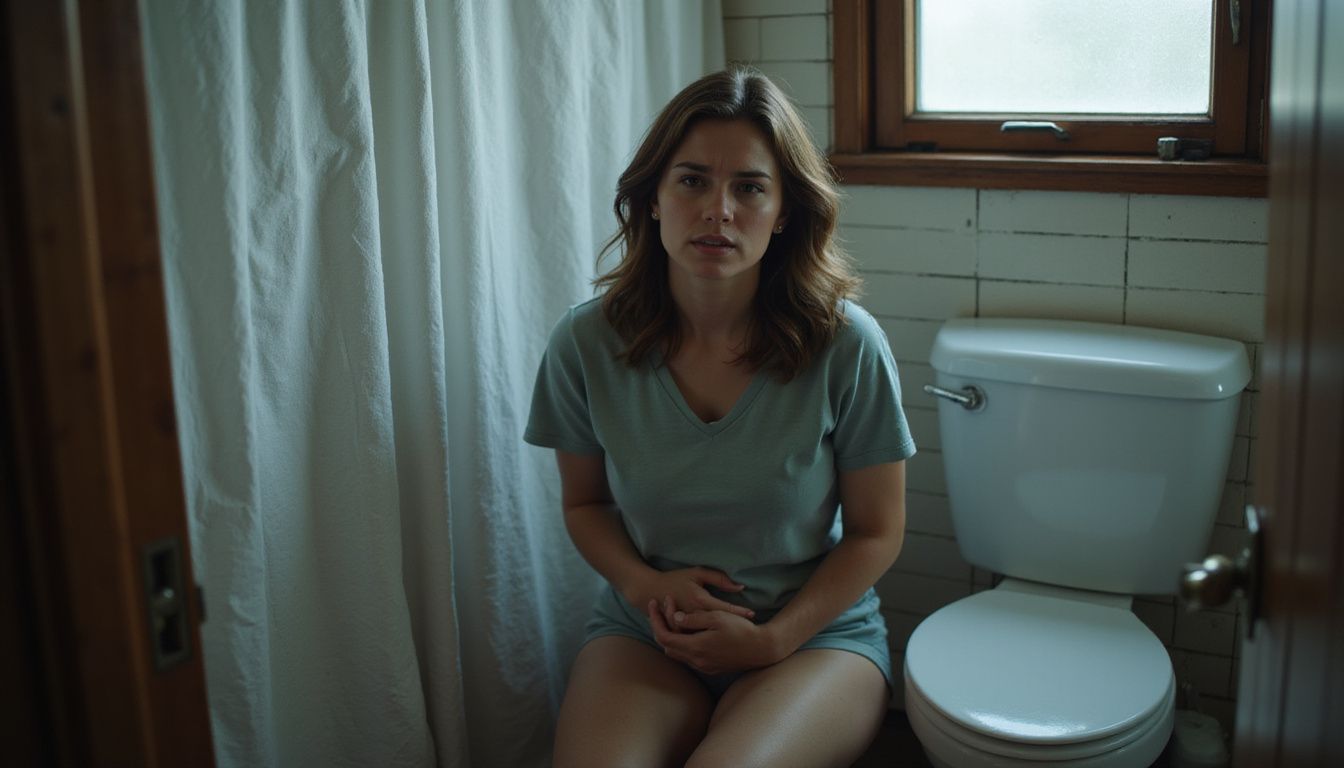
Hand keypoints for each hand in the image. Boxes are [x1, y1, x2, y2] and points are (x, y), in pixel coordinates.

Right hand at [624, 567, 755, 630]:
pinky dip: (708, 641)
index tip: (752, 614)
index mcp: (698, 600)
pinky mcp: (680, 634)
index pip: (724, 609)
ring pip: (707, 636)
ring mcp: (685, 627)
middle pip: (718, 627)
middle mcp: (693, 615)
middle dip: (734, 629)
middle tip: (749, 629)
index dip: (740, 612)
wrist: (648, 590)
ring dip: (722, 638)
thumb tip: (740, 586)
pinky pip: (696, 641)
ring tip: (738, 637)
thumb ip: (719, 578)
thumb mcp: (698, 573)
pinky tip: (720, 641)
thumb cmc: (675, 579)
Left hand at [646, 601, 782, 675]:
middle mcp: (697, 660)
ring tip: (672, 618)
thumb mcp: (717, 617)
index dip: (655, 620)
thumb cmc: (742, 630)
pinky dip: (683, 644)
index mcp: (696, 646)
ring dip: (672, 637)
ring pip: (677, 654)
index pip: (664, 637)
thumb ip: (693, 617)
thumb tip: (675, 617)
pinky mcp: (711, 668)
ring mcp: (704, 666)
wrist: (762, 649)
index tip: (654, 604)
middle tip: (660, 610)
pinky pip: (689, 658)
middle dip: (660, 628)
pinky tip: (688, 632)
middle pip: (667, 646)